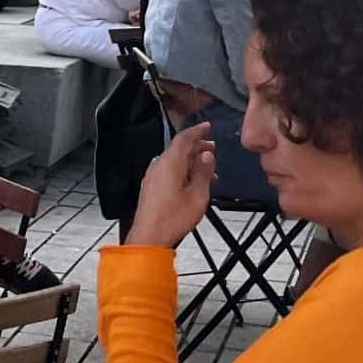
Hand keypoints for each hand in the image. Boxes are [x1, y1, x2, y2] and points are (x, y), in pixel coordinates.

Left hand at [126, 122, 215, 249]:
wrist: (149, 236)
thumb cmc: (175, 216)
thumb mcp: (197, 195)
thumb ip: (203, 172)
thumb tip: (207, 154)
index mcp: (170, 163)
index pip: (183, 139)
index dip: (196, 131)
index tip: (208, 126)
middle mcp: (158, 165)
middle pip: (178, 149)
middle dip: (196, 146)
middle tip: (213, 148)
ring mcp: (152, 176)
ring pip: (174, 160)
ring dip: (191, 160)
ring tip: (209, 168)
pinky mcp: (151, 187)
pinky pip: (168, 170)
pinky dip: (183, 170)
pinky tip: (194, 181)